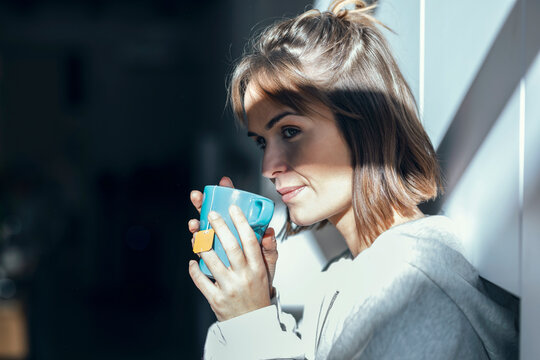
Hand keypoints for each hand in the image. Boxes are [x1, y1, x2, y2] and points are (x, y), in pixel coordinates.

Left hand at [189, 205, 270, 320]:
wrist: (252, 324)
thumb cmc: (257, 294)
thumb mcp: (268, 272)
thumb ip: (268, 250)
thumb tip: (268, 230)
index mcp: (257, 268)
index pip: (250, 240)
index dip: (241, 222)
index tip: (233, 209)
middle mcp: (244, 277)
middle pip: (230, 247)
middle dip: (219, 227)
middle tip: (210, 214)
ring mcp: (229, 288)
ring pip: (212, 261)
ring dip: (202, 245)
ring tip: (197, 234)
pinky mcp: (216, 299)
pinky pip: (201, 281)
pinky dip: (194, 269)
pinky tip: (193, 260)